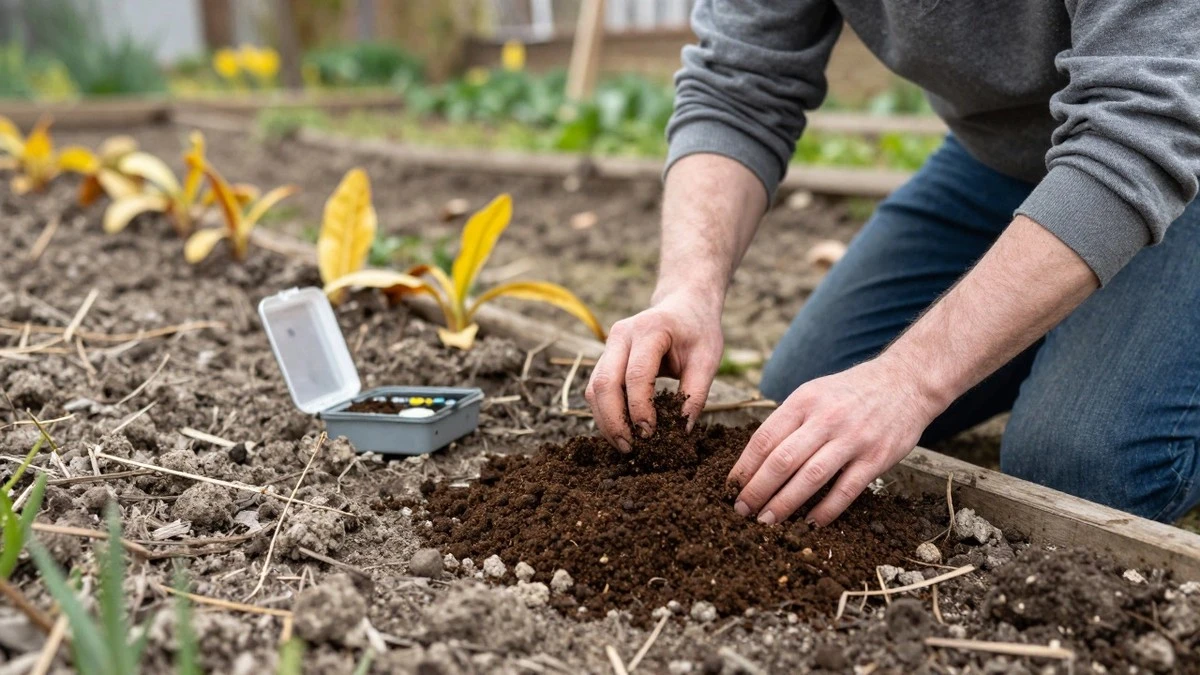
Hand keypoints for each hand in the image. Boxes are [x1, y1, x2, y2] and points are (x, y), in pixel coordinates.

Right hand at [585, 290, 723, 451]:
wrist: (683, 304)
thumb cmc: (698, 331)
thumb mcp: (708, 359)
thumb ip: (695, 394)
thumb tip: (680, 434)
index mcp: (650, 329)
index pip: (636, 374)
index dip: (640, 408)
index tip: (651, 435)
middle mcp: (621, 335)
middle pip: (604, 383)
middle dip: (614, 421)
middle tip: (630, 449)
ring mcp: (609, 345)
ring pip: (594, 388)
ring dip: (606, 421)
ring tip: (625, 446)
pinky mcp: (605, 357)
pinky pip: (596, 389)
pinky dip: (605, 413)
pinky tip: (621, 431)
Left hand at [728, 356, 943, 525]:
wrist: (904, 383)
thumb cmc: (849, 393)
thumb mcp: (813, 393)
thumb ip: (788, 422)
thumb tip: (755, 461)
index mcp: (804, 401)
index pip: (764, 438)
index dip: (744, 467)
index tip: (730, 488)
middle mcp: (825, 419)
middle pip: (782, 460)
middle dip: (757, 490)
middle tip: (742, 511)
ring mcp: (852, 439)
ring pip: (810, 477)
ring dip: (784, 504)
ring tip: (767, 522)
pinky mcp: (876, 458)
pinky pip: (845, 490)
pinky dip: (825, 510)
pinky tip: (810, 523)